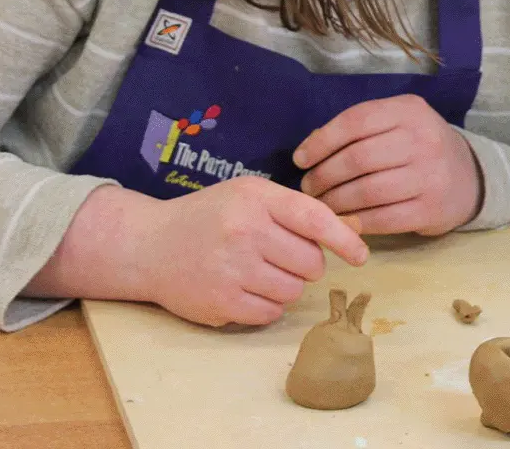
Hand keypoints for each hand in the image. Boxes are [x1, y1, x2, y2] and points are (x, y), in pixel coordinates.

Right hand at [136, 176, 368, 326]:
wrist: (148, 246)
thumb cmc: (210, 216)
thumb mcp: (250, 196)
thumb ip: (296, 210)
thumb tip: (351, 230)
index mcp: (255, 198)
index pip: (315, 219)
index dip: (345, 240)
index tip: (361, 256)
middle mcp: (244, 231)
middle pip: (311, 262)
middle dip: (306, 263)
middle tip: (281, 255)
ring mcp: (232, 270)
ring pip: (294, 291)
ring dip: (287, 285)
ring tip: (259, 270)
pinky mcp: (221, 303)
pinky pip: (271, 313)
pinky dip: (268, 305)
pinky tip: (246, 288)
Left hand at [294, 94, 483, 235]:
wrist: (468, 177)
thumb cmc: (419, 147)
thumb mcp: (397, 123)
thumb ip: (358, 128)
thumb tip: (309, 148)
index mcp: (409, 111)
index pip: (355, 122)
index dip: (321, 142)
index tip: (301, 159)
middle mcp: (423, 140)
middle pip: (357, 159)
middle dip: (323, 176)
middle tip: (309, 188)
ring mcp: (429, 176)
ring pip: (366, 191)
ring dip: (334, 202)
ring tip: (322, 205)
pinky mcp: (430, 210)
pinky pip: (382, 219)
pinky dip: (355, 222)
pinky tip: (343, 221)